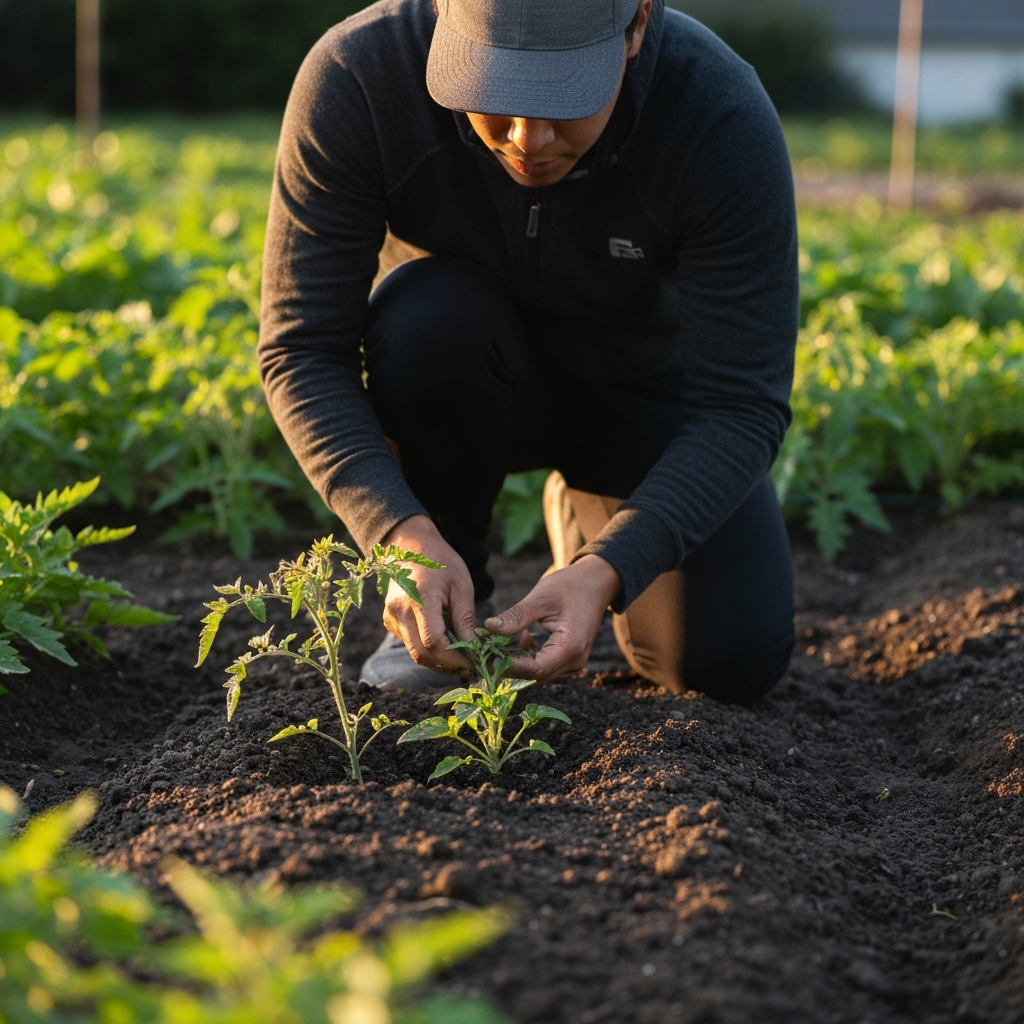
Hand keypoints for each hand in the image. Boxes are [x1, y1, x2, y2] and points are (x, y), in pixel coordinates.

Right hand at [380, 515, 475, 673]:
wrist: (410, 546)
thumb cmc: (440, 563)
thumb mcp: (461, 586)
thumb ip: (466, 619)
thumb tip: (476, 649)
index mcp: (420, 598)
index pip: (433, 642)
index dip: (454, 658)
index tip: (474, 663)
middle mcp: (400, 611)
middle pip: (421, 655)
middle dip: (447, 666)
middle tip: (470, 667)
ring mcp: (391, 617)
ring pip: (415, 653)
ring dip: (438, 661)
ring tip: (461, 658)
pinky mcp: (390, 621)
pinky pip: (409, 644)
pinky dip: (428, 651)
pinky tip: (445, 645)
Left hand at [484, 555, 620, 681]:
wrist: (596, 581)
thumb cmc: (571, 585)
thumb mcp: (541, 597)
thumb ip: (516, 616)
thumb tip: (488, 628)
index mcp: (570, 647)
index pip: (535, 669)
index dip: (509, 667)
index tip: (486, 657)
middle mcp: (574, 660)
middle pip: (536, 676)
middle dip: (509, 667)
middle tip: (485, 653)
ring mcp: (574, 661)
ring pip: (539, 673)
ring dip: (518, 662)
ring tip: (500, 643)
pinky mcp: (569, 657)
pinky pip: (545, 665)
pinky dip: (528, 657)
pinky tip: (522, 637)